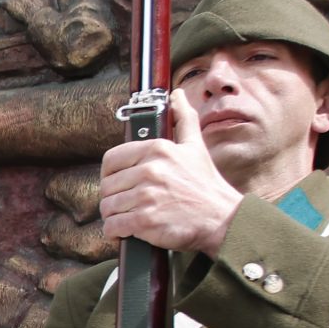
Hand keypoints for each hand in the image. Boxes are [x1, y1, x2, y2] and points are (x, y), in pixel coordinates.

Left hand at [99, 90, 243, 256]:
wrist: (221, 220)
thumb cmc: (206, 187)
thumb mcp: (195, 147)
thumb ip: (184, 119)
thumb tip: (177, 95)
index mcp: (157, 149)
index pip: (111, 159)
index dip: (110, 174)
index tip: (119, 183)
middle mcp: (150, 170)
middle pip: (107, 185)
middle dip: (114, 197)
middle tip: (128, 204)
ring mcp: (147, 195)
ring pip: (108, 206)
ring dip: (114, 215)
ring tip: (129, 217)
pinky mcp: (145, 220)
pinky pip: (112, 226)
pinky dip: (115, 231)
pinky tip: (128, 231)